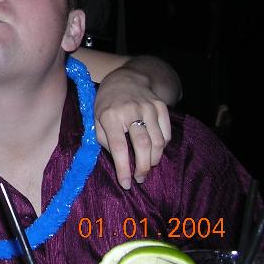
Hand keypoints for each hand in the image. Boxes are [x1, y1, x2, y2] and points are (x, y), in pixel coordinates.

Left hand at [94, 67, 170, 189]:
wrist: (125, 79)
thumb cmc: (107, 103)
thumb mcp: (96, 119)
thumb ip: (104, 140)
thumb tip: (118, 160)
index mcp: (110, 115)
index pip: (119, 147)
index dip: (123, 168)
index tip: (126, 184)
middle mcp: (131, 111)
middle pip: (143, 146)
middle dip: (142, 167)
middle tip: (139, 178)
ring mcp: (148, 108)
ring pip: (158, 142)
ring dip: (153, 160)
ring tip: (146, 166)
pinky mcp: (161, 107)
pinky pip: (166, 134)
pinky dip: (161, 147)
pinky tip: (153, 150)